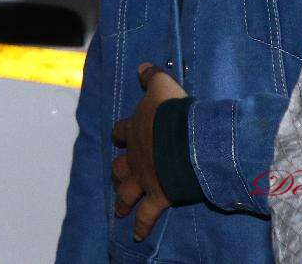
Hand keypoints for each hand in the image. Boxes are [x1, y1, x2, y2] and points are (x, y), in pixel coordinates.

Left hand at [110, 62, 187, 240]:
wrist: (186, 138)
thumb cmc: (175, 111)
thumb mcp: (163, 86)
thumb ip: (152, 76)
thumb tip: (142, 65)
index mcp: (136, 130)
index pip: (122, 131)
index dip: (121, 133)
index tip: (118, 136)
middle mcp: (135, 155)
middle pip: (119, 166)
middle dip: (117, 172)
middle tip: (115, 177)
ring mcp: (145, 177)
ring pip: (126, 192)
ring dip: (122, 201)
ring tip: (118, 211)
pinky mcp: (158, 195)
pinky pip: (147, 215)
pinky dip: (141, 226)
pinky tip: (136, 236)